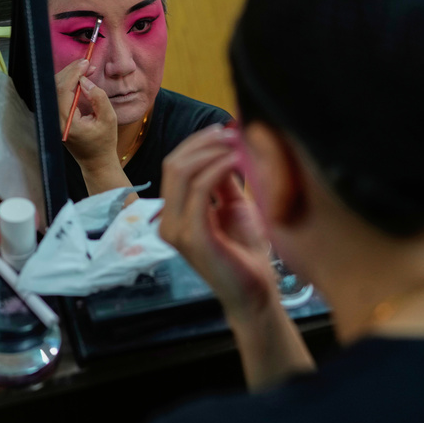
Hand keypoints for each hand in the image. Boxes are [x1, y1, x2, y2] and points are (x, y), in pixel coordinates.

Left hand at [56, 59, 117, 167]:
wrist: (96, 162)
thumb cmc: (104, 143)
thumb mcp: (109, 119)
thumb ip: (98, 98)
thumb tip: (84, 81)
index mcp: (66, 122)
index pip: (62, 90)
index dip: (73, 73)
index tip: (86, 63)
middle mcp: (55, 120)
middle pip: (55, 87)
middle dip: (70, 72)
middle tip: (86, 64)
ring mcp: (54, 119)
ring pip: (55, 89)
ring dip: (68, 76)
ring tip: (85, 70)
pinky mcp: (57, 117)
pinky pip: (58, 96)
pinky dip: (67, 84)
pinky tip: (79, 79)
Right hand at [160, 125, 277, 318]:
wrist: (255, 292)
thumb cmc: (246, 253)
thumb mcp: (234, 207)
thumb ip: (224, 181)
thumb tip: (225, 147)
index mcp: (174, 212)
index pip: (175, 165)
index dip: (197, 143)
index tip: (224, 130)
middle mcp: (168, 220)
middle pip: (174, 164)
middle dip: (202, 142)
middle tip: (231, 133)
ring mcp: (176, 230)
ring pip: (181, 172)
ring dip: (210, 151)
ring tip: (236, 144)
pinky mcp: (192, 237)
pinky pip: (199, 190)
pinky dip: (218, 168)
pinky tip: (236, 161)